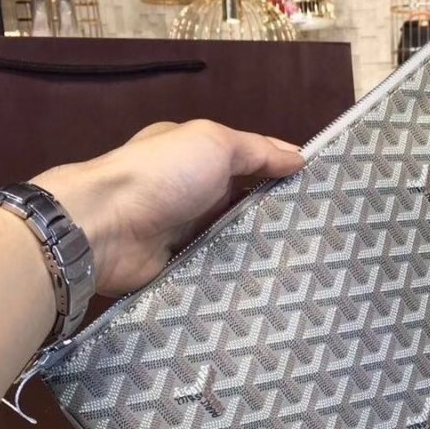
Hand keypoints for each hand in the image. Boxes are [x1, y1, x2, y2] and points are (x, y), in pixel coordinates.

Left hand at [32, 120, 303, 296]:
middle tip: (323, 235)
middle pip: (246, 208)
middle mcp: (193, 195)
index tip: (322, 192)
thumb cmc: (162, 174)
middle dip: (279, 218)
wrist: (106, 229)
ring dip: (263, 251)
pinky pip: (220, 272)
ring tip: (308, 264)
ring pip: (236, 243)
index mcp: (198, 159)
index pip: (250, 165)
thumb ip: (257, 150)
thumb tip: (299, 157)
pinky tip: (274, 285)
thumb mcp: (214, 143)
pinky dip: (241, 277)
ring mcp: (188, 234)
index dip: (283, 174)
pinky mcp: (184, 268)